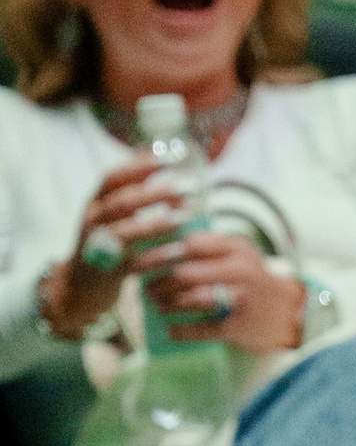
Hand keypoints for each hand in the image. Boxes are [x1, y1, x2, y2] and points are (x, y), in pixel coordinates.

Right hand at [41, 155, 183, 333]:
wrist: (79, 286)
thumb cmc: (108, 242)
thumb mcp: (113, 215)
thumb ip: (135, 192)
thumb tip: (170, 162)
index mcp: (95, 203)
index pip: (112, 178)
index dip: (139, 167)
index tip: (169, 159)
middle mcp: (93, 222)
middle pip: (121, 203)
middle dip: (154, 194)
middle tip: (186, 187)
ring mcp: (98, 247)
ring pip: (125, 233)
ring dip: (156, 224)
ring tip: (185, 217)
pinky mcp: (109, 273)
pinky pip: (134, 263)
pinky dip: (158, 257)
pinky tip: (179, 251)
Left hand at [146, 231, 306, 351]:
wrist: (291, 312)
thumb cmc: (255, 280)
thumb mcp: (240, 253)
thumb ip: (209, 246)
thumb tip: (161, 247)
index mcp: (237, 249)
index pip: (191, 246)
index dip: (161, 254)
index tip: (141, 262)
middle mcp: (241, 271)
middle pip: (187, 274)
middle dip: (160, 283)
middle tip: (146, 289)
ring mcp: (241, 299)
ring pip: (193, 300)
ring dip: (169, 304)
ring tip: (157, 306)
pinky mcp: (239, 326)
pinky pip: (203, 329)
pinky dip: (183, 331)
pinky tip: (171, 330)